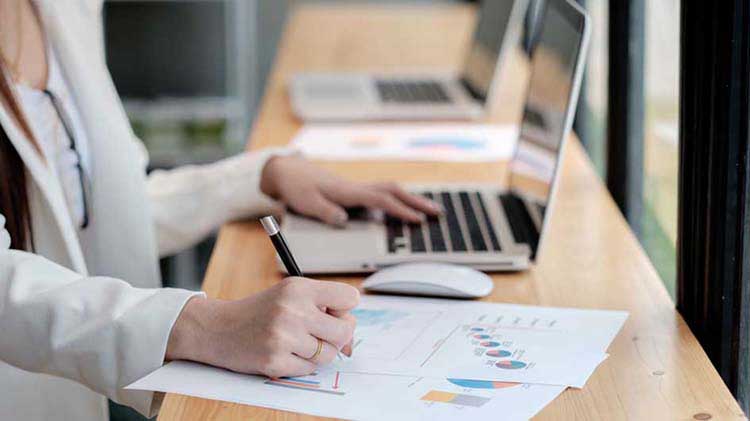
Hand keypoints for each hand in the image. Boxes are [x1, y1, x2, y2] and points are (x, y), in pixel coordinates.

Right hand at [166, 277, 359, 377]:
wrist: (219, 328)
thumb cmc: (261, 312)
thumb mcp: (290, 296)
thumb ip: (324, 309)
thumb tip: (350, 344)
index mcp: (299, 288)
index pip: (350, 298)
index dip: (345, 309)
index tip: (332, 313)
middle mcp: (293, 310)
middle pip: (344, 330)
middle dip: (337, 335)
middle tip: (318, 333)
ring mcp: (283, 337)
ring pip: (328, 354)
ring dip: (318, 353)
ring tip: (299, 342)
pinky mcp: (275, 361)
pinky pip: (309, 369)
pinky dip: (302, 364)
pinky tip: (286, 353)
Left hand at [260, 155, 440, 225]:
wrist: (287, 171)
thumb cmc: (296, 188)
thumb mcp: (306, 203)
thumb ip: (325, 212)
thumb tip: (344, 219)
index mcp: (347, 192)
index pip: (381, 200)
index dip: (400, 211)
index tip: (418, 221)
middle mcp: (356, 188)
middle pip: (394, 190)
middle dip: (417, 202)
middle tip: (438, 213)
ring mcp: (357, 188)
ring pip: (391, 190)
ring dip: (411, 199)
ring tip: (430, 210)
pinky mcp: (354, 191)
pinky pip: (383, 194)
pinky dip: (399, 199)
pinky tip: (406, 208)